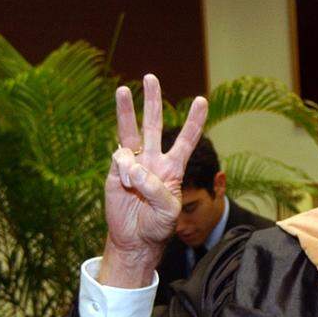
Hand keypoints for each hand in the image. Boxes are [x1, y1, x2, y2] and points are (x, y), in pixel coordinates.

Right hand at [99, 73, 207, 287]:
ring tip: (122, 90)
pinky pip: (119, 159)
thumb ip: (154, 188)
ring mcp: (133, 164)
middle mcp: (154, 160)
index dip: (193, 121)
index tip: (202, 100)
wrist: (134, 239)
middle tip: (151, 77)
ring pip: (130, 132)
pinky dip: (122, 168)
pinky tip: (125, 184)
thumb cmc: (157, 226)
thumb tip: (133, 166)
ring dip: (125, 111)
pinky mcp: (115, 171)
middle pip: (154, 124)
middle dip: (153, 101)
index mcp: (173, 168)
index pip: (186, 140)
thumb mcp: (167, 211)